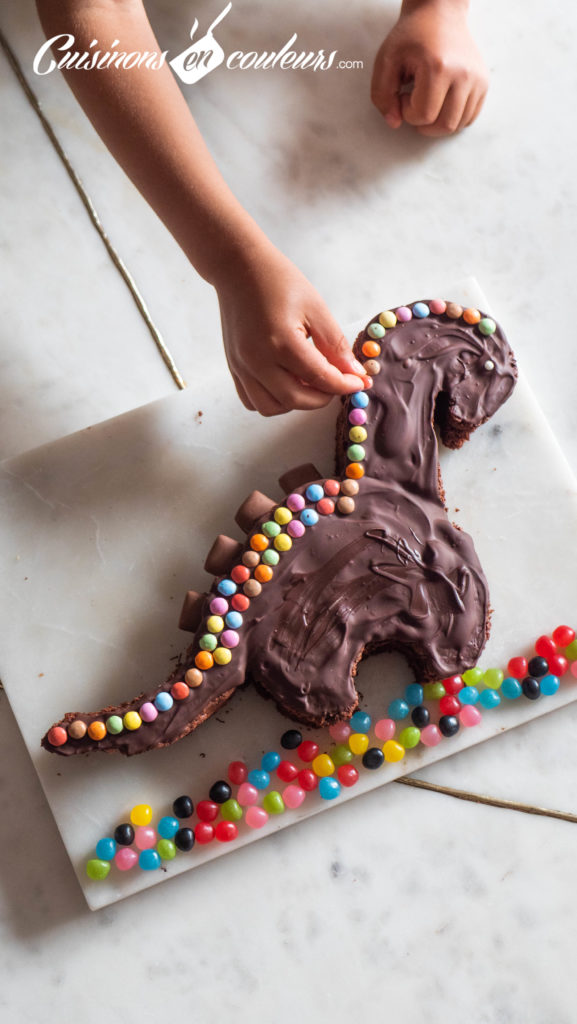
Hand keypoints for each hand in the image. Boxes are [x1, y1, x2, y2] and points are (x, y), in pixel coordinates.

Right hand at [214, 244, 368, 415]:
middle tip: (336, 383)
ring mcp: (241, 366)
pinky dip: (273, 400)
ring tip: (309, 381)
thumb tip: (353, 374)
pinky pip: (252, 401)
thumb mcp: (315, 307)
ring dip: (295, 402)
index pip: (320, 378)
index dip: (344, 384)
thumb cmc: (278, 281)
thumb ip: (335, 345)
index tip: (359, 382)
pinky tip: (287, 382)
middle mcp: (257, 360)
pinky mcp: (234, 368)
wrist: (238, 268)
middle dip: (322, 397)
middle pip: (296, 399)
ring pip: (271, 407)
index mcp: (281, 342)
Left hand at [371, 0, 487, 136]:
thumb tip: (394, 123)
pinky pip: (469, 118)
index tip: (404, 94)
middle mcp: (463, 75)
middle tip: (415, 102)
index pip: (424, 116)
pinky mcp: (483, 83)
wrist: (440, 13)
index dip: (407, 112)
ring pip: (458, 125)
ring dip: (438, 121)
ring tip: (428, 99)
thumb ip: (382, 95)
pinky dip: (453, 118)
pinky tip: (441, 102)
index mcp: (439, 68)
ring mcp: (477, 79)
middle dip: (423, 123)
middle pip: (445, 125)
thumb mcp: (386, 60)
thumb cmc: (412, 35)